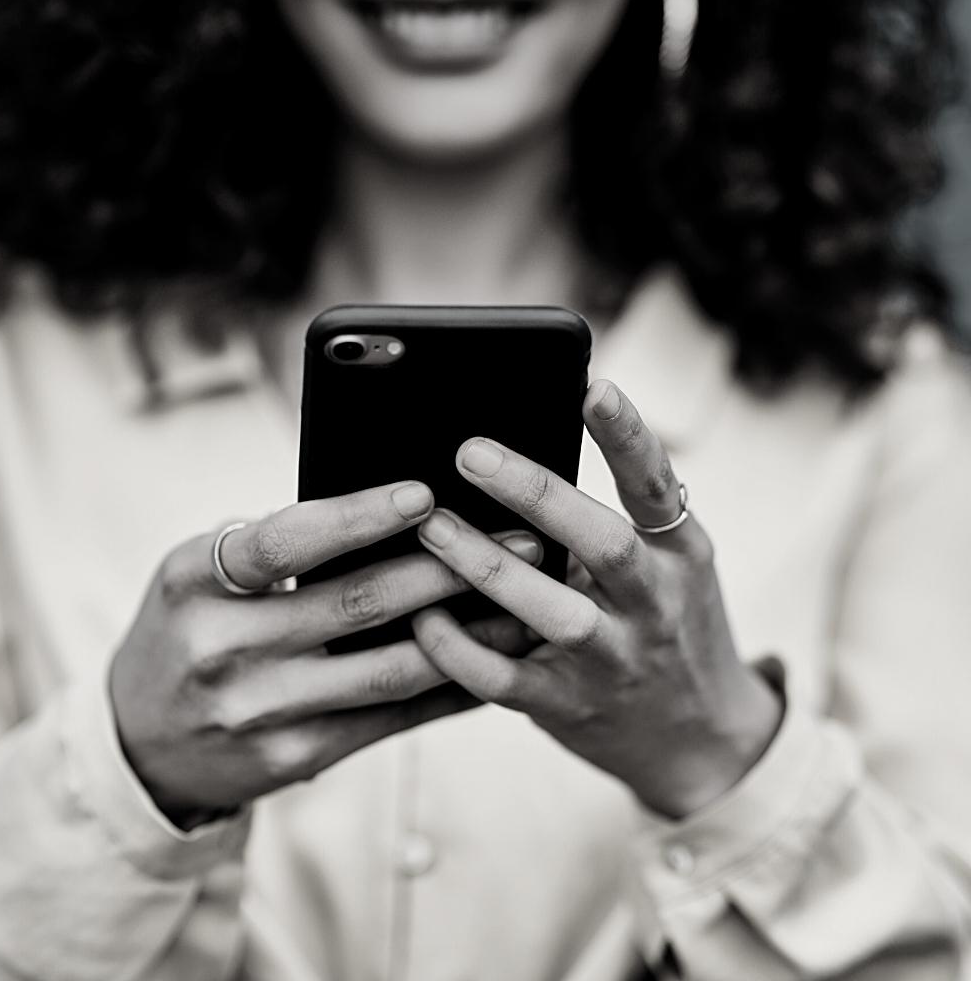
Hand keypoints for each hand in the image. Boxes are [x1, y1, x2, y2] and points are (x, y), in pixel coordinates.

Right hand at [110, 482, 541, 827]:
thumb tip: (385, 513)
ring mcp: (261, 712)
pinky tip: (492, 660)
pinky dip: (447, 687)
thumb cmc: (186, 628)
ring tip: (524, 600)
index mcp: (196, 583)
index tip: (424, 493)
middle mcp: (224, 649)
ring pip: (388, 668)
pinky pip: (389, 717)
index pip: (282, 541)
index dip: (357, 516)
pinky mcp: (296, 757)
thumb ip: (270, 544)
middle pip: (355, 603)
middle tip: (518, 538)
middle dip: (447, 568)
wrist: (140, 742)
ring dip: (468, 633)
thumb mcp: (198, 574)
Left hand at [411, 381, 782, 819]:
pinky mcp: (570, 707)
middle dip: (536, 495)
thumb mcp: (668, 566)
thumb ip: (616, 518)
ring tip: (431, 526)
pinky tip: (422, 617)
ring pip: (553, 613)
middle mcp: (654, 604)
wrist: (701, 739)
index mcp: (679, 554)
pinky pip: (506, 681)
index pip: (657, 486)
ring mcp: (614, 660)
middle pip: (601, 543)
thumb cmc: (666, 625)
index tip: (591, 385)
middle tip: (470, 451)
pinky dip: (460, 651)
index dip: (627, 436)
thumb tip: (525, 448)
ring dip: (488, 568)